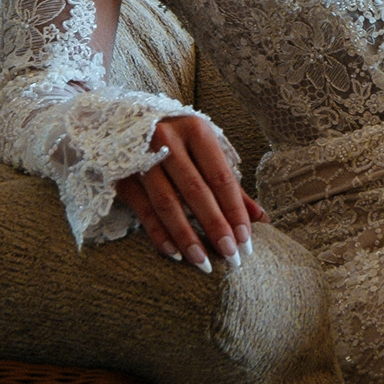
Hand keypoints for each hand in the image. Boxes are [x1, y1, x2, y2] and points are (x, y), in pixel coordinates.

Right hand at [115, 116, 268, 273]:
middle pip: (196, 191)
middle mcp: (166, 139)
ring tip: (203, 262)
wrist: (122, 121)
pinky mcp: (121, 174)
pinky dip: (159, 235)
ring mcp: (140, 156)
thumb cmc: (178, 140)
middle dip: (215, 227)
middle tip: (230, 256)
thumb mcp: (206, 153)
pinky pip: (143, 210)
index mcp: (196, 130)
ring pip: (167, 203)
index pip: (220, 177)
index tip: (245, 241)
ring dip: (187, 237)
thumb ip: (232, 186)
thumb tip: (262, 218)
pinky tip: (175, 254)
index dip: (234, 211)